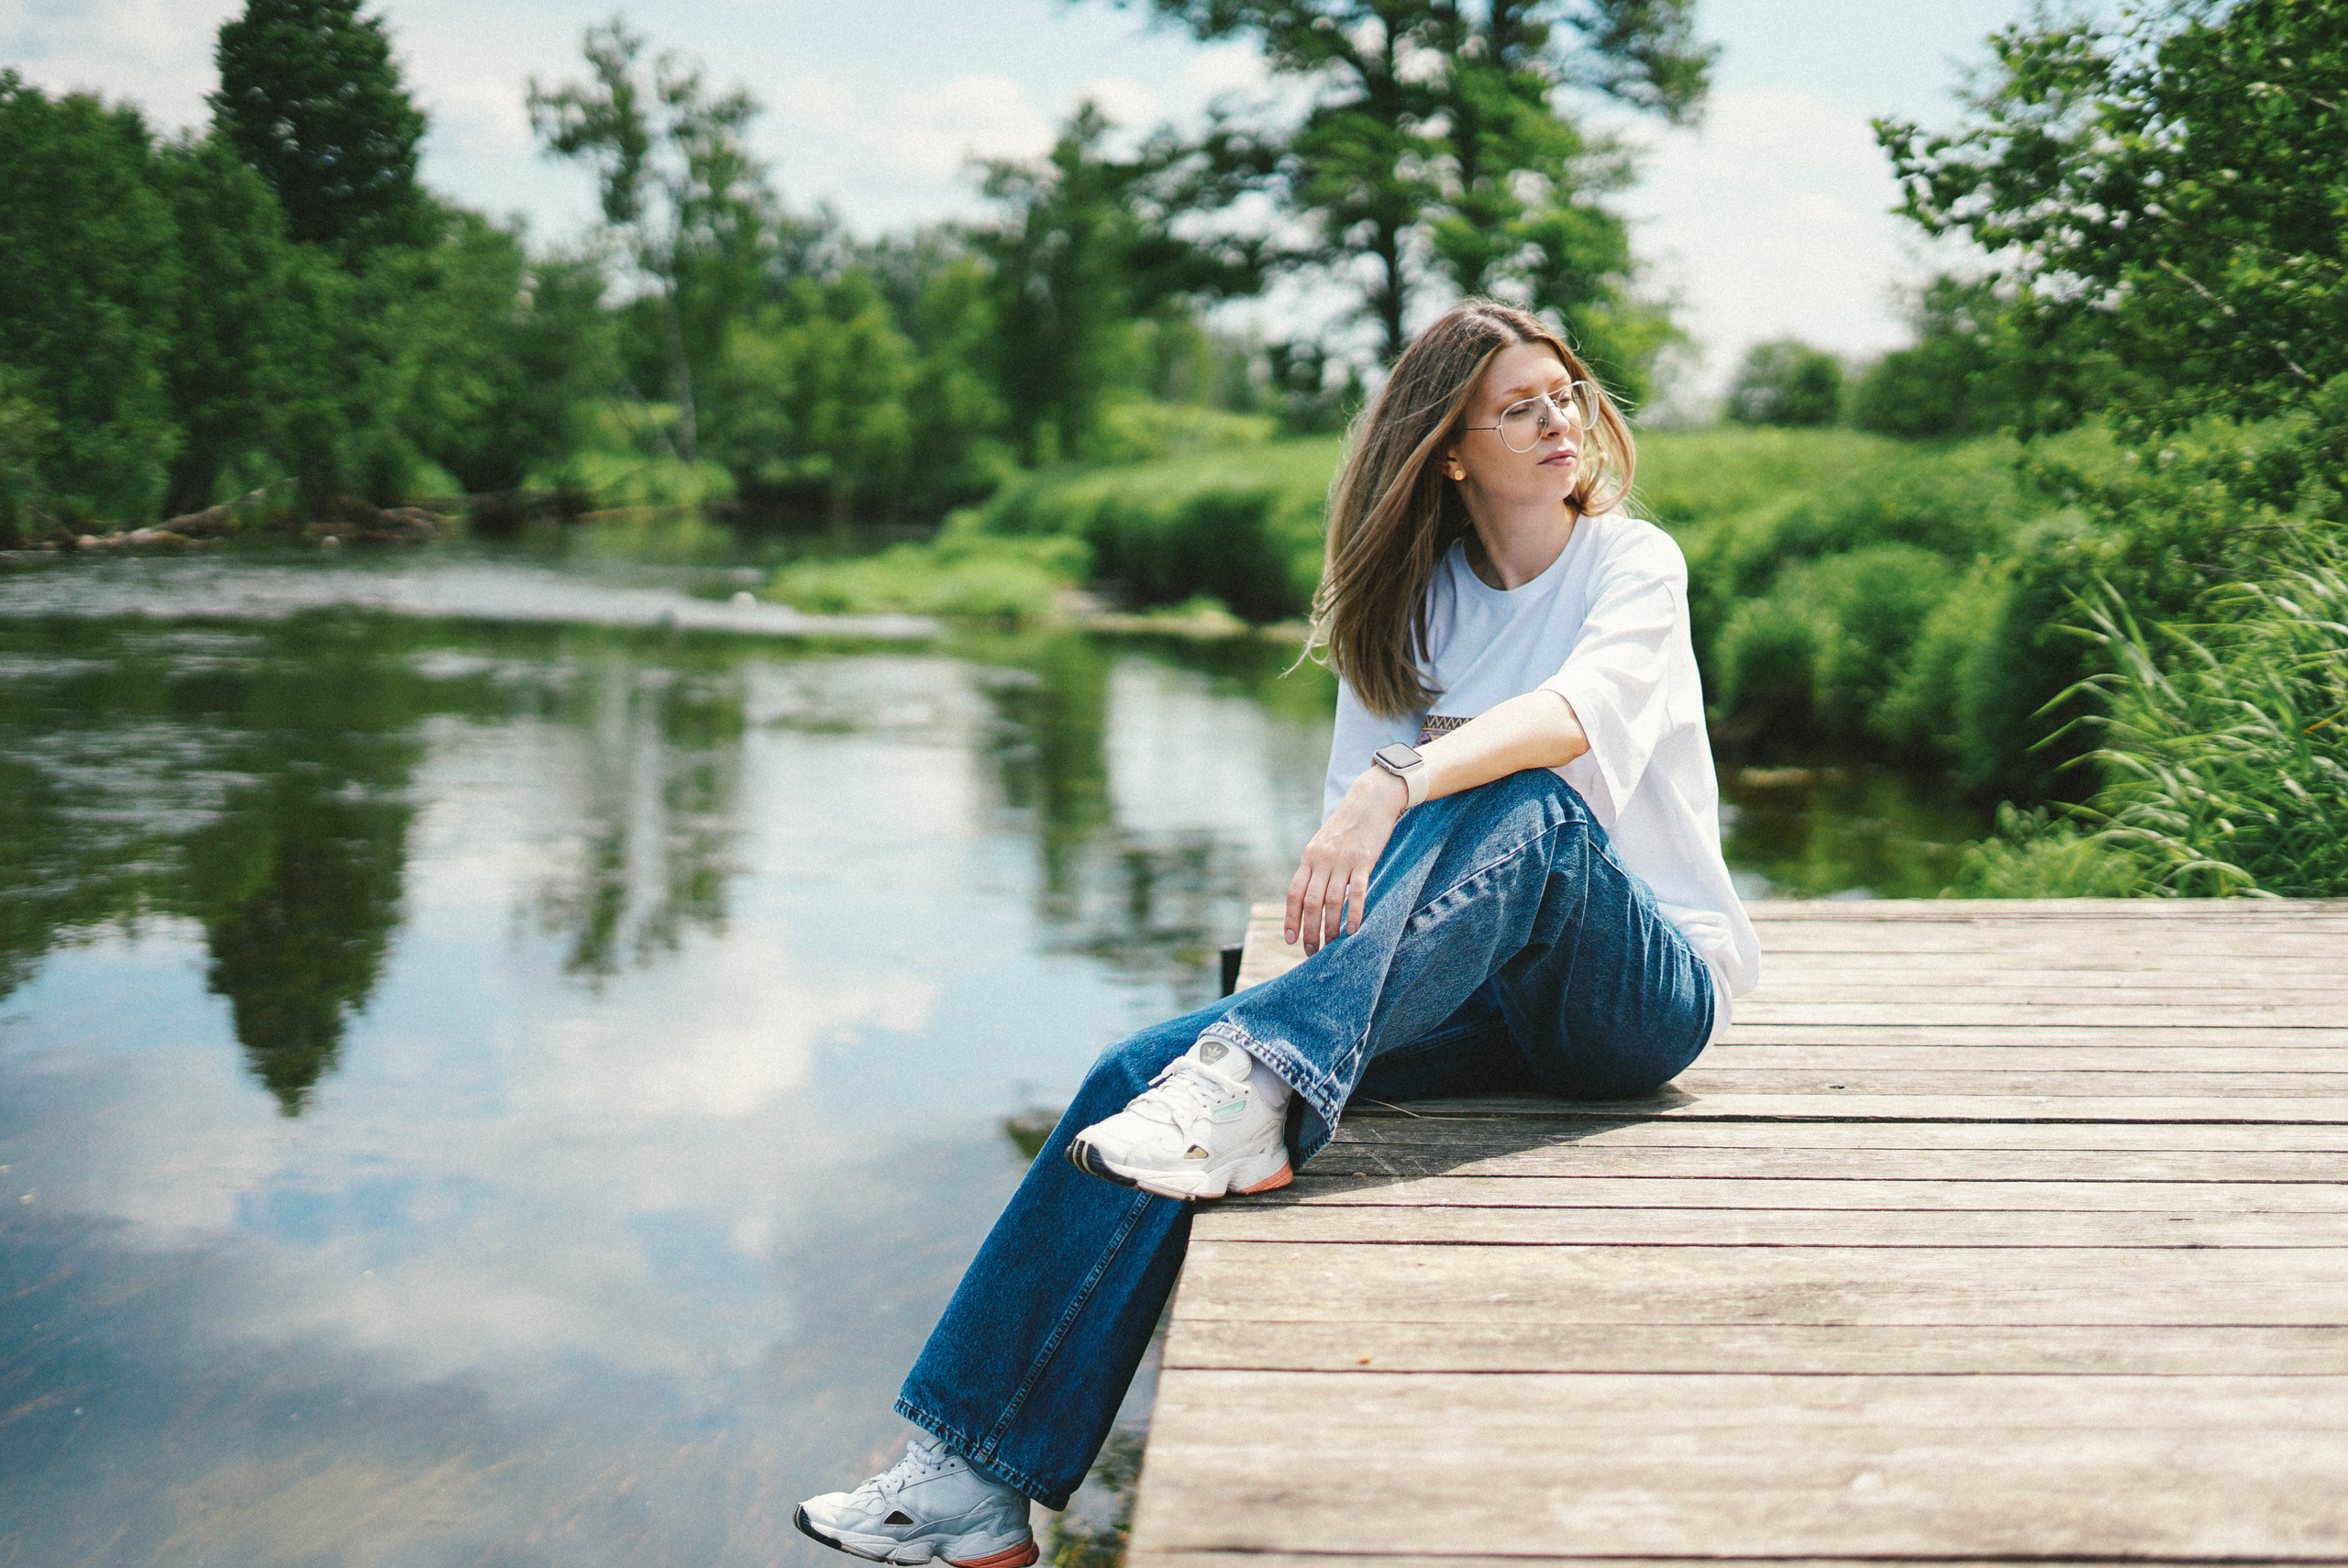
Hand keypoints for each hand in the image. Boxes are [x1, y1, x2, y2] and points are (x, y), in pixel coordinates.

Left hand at [1285, 767, 1407, 954]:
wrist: (1371, 799)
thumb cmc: (1349, 824)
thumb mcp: (1325, 843)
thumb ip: (1317, 866)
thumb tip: (1312, 895)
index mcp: (1309, 857)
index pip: (1294, 893)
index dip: (1290, 919)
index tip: (1291, 940)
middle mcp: (1322, 859)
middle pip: (1310, 902)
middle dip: (1309, 930)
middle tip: (1312, 952)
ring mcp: (1342, 860)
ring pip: (1331, 901)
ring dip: (1330, 928)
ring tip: (1332, 947)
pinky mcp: (1364, 860)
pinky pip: (1356, 892)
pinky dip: (1353, 913)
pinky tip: (1353, 931)